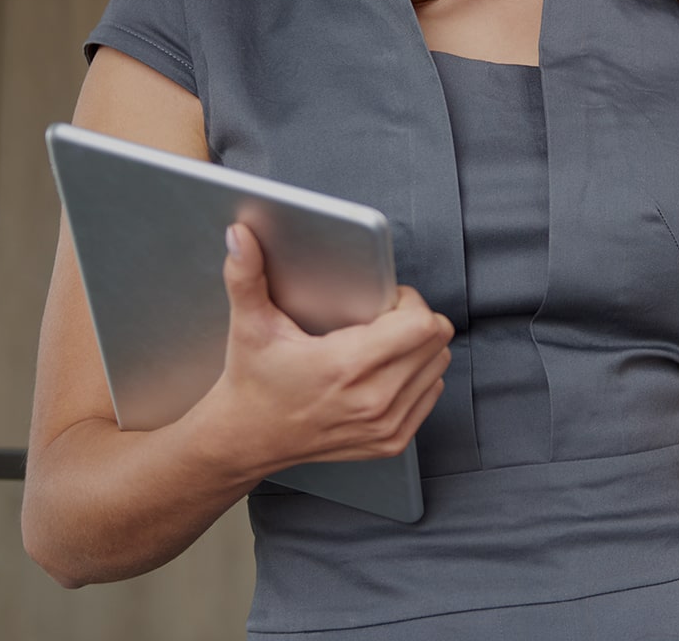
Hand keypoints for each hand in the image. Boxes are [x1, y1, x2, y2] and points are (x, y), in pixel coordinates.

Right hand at [200, 223, 452, 475]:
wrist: (247, 439)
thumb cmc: (254, 380)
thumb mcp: (250, 325)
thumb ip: (245, 275)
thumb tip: (240, 235)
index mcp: (345, 367)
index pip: (421, 324)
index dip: (408, 302)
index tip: (384, 300)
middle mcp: (372, 400)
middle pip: (437, 342)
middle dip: (416, 320)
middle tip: (383, 319)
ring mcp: (385, 425)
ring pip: (438, 366)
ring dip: (419, 349)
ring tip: (384, 344)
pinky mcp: (392, 441)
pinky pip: (431, 394)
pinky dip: (418, 377)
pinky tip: (386, 371)